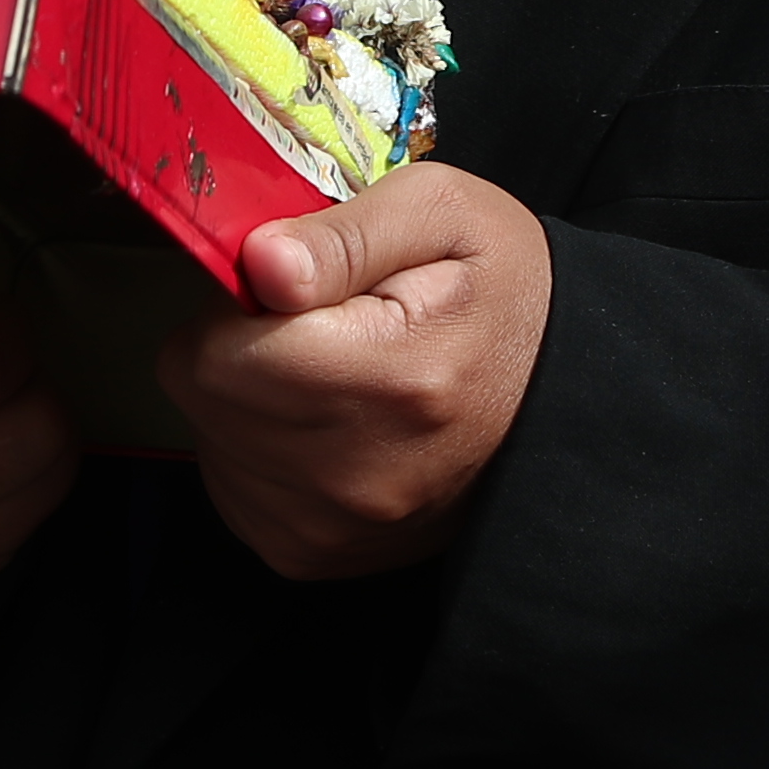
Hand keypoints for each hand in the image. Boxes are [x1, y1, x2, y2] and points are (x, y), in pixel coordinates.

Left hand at [163, 166, 551, 579]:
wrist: (563, 390)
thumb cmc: (500, 289)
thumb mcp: (441, 213)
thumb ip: (340, 234)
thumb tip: (257, 264)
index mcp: (391, 380)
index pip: (215, 352)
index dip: (241, 299)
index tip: (299, 286)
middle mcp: (357, 477)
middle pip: (205, 398)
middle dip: (239, 345)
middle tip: (319, 324)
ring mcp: (334, 529)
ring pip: (211, 441)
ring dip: (245, 398)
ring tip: (328, 372)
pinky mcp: (314, 555)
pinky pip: (231, 488)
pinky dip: (255, 448)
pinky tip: (321, 421)